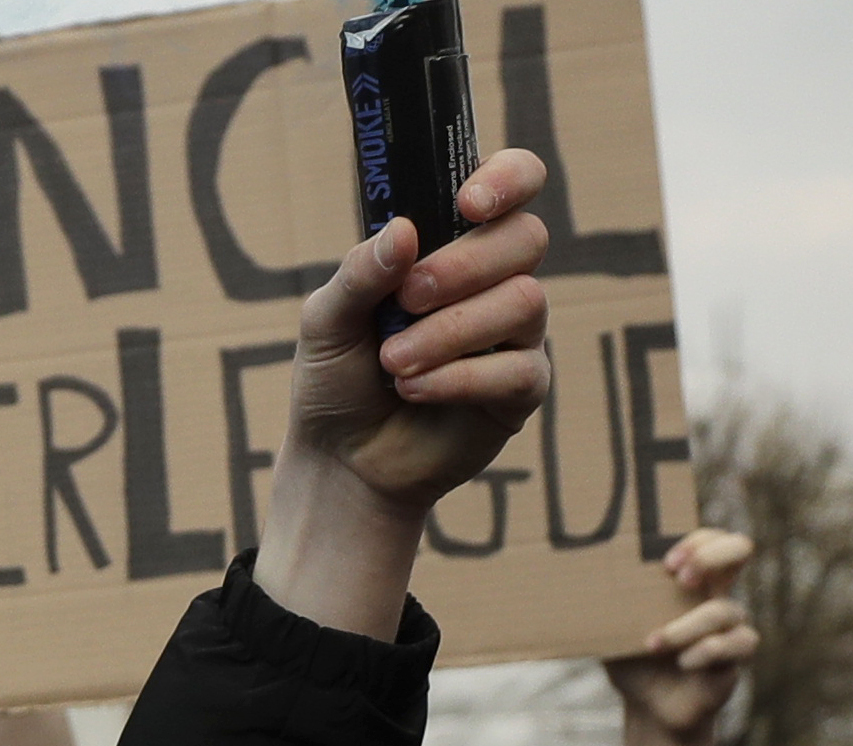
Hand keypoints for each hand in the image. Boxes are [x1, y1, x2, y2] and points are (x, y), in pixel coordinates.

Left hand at [284, 149, 553, 513]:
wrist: (340, 459)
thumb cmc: (336, 378)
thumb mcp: (327, 321)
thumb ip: (360, 273)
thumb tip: (404, 230)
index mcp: (452, 242)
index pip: (513, 182)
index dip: (506, 179)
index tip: (467, 203)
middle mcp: (494, 279)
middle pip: (525, 237)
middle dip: (464, 265)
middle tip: (406, 299)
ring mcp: (515, 333)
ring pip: (526, 300)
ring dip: (451, 330)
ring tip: (394, 362)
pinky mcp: (522, 388)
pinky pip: (518, 368)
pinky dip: (458, 377)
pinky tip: (413, 389)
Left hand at [602, 530, 756, 742]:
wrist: (649, 707)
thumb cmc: (633, 660)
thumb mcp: (615, 629)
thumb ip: (606, 605)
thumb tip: (569, 582)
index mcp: (688, 581)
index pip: (709, 539)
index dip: (697, 540)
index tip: (666, 562)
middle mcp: (714, 595)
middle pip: (739, 549)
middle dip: (709, 556)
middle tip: (679, 578)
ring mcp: (730, 624)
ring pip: (723, 610)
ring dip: (684, 628)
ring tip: (651, 644)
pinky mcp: (736, 655)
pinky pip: (736, 643)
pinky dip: (704, 652)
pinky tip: (683, 663)